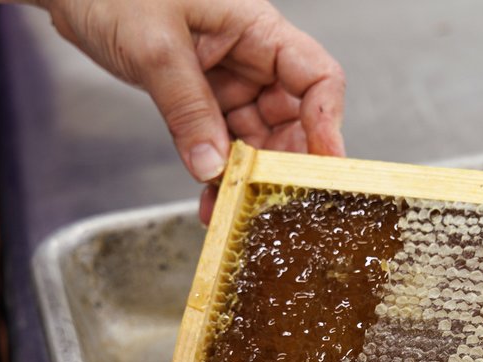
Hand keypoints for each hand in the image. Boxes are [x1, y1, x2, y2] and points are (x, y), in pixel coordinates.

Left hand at [37, 0, 345, 186]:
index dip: (327, 122)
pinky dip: (219, 175)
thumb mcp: (154, 46)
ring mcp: (229, 83)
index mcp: (257, 29)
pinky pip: (222, 146)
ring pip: (258, 141)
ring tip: (235, 210)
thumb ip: (188, 108)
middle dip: (286, 163)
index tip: (323, 165)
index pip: (317, 78)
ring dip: (249, 179)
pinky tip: (212, 199)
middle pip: (293, 119)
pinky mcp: (202, 102)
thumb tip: (213, 166)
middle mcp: (252, 58)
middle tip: (275, 201)